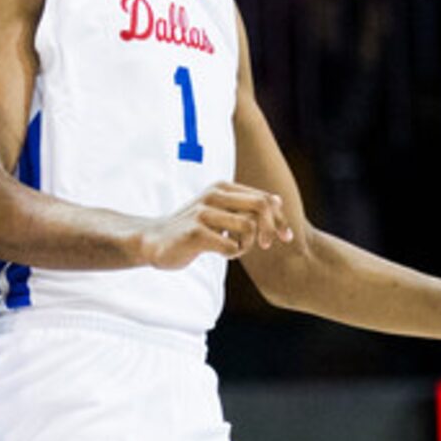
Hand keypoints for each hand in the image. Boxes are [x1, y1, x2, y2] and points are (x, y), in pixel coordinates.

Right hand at [139, 183, 290, 268]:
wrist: (154, 240)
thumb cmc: (193, 228)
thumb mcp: (220, 211)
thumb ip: (245, 206)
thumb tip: (278, 201)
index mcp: (222, 187)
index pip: (264, 198)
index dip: (280, 219)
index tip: (285, 237)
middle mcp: (213, 195)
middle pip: (260, 206)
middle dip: (271, 228)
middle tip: (265, 245)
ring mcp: (203, 213)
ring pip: (248, 227)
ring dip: (248, 244)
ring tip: (235, 248)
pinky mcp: (195, 233)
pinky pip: (231, 246)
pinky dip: (232, 253)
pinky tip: (221, 253)